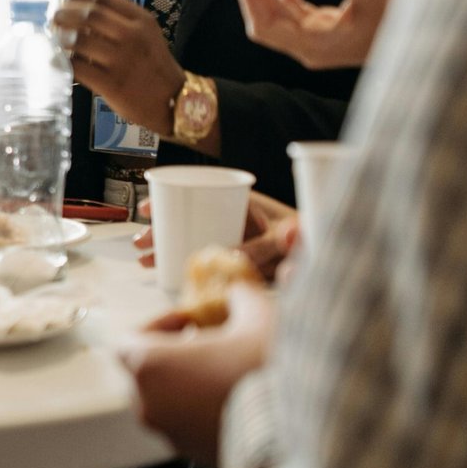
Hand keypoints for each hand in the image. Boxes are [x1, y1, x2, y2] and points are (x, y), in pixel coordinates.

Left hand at [52, 0, 185, 138]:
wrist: (174, 101)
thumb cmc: (153, 66)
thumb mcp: (146, 35)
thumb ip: (119, 22)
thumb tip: (79, 12)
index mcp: (141, 21)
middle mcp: (133, 37)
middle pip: (88, 16)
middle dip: (64, 14)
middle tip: (52, 18)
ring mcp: (122, 61)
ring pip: (79, 41)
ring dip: (59, 38)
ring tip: (53, 39)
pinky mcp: (112, 84)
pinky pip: (78, 68)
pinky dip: (63, 62)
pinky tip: (58, 61)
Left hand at [119, 283, 275, 465]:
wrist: (307, 429)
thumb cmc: (270, 367)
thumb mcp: (257, 315)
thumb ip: (240, 297)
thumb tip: (239, 292)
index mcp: (150, 366)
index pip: (128, 340)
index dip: (158, 325)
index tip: (188, 320)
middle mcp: (149, 404)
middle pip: (143, 372)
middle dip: (172, 355)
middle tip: (208, 343)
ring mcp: (169, 434)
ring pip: (164, 401)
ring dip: (186, 384)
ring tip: (225, 371)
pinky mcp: (193, 455)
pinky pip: (186, 426)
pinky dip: (201, 411)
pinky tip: (237, 397)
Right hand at [133, 191, 300, 281]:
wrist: (326, 255)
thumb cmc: (309, 240)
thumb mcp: (286, 241)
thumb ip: (265, 247)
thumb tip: (233, 256)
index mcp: (244, 204)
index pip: (199, 195)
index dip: (170, 199)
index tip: (149, 209)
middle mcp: (233, 220)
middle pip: (188, 219)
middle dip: (160, 230)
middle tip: (140, 243)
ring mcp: (233, 240)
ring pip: (190, 240)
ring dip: (166, 248)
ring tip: (145, 261)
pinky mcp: (234, 262)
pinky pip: (202, 261)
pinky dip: (182, 265)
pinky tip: (165, 273)